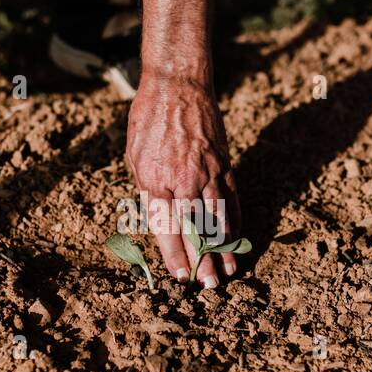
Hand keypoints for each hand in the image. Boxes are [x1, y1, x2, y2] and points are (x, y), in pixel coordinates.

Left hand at [125, 78, 241, 286]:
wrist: (177, 85)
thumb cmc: (148, 121)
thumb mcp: (134, 156)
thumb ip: (147, 190)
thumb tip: (158, 222)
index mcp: (155, 181)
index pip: (166, 229)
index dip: (174, 256)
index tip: (180, 277)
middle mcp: (183, 181)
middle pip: (195, 231)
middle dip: (203, 261)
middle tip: (210, 286)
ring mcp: (208, 173)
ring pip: (218, 219)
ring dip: (225, 248)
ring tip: (230, 271)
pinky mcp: (225, 163)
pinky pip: (232, 199)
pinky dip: (235, 221)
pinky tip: (236, 239)